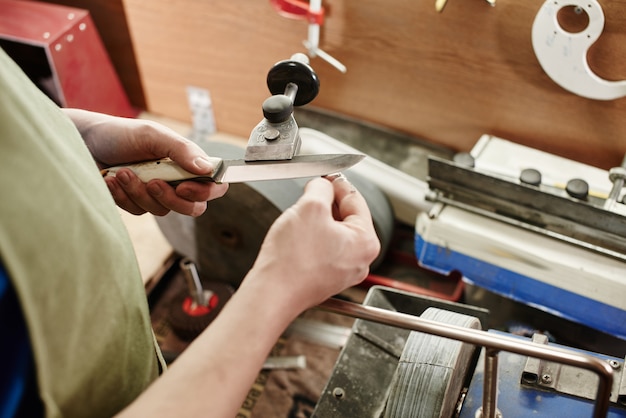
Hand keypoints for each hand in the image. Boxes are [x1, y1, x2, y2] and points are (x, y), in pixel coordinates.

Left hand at [63, 109, 227, 215]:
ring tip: (121, 172)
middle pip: (193, 208)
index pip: (213, 185)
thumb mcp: (153, 136)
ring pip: (162, 211)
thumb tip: (208, 169)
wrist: (83, 141)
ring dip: (139, 192)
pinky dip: (123, 196)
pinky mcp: (135, 202)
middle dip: (170, 199)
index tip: (184, 187)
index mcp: (187, 162)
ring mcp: (156, 194)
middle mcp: (176, 180)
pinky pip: (138, 211)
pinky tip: (111, 180)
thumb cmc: (121, 133)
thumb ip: (182, 151)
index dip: (206, 192)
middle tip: (152, 182)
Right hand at [245, 174, 380, 312]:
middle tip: (308, 195)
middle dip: (326, 204)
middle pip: (346, 218)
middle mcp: (360, 260)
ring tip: (298, 220)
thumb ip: (321, 188)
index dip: (337, 184)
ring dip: (317, 221)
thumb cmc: (293, 260)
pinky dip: (311, 239)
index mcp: (366, 242)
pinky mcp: (326, 279)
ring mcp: (343, 272)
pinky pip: (323, 250)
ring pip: (333, 234)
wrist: (272, 293)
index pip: (356, 200)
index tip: (326, 176)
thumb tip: (323, 185)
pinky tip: (296, 238)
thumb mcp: (309, 206)